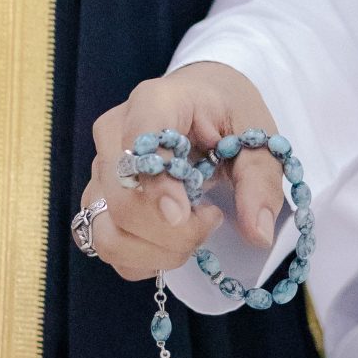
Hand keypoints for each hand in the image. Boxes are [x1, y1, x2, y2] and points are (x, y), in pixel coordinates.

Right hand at [83, 62, 286, 282]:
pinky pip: (107, 246)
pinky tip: (171, 242)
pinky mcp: (98, 197)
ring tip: (192, 233)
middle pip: (123, 203)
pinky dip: (142, 258)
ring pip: (107, 233)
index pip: (140, 147)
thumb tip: (258, 233)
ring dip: (156, 251)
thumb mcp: (258, 135)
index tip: (183, 215)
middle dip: (173, 232)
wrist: (201, 99)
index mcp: (154, 102)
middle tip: (212, 219)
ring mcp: (101, 168)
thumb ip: (259, 182)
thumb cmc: (227, 112)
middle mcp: (115, 133)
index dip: (158, 187)